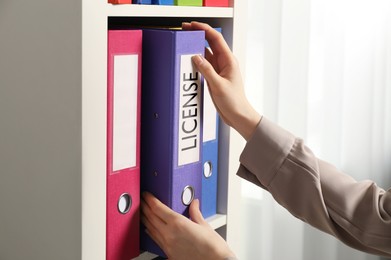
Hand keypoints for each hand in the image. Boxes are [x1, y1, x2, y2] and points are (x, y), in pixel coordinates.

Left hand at [141, 192, 235, 259]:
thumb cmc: (213, 247)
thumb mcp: (204, 225)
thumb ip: (195, 212)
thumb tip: (194, 203)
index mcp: (178, 224)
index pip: (158, 208)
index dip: (150, 199)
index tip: (146, 194)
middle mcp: (170, 234)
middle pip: (151, 217)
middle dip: (144, 207)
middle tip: (141, 200)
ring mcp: (168, 245)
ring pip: (150, 229)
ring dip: (145, 219)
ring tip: (142, 212)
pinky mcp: (169, 254)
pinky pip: (155, 240)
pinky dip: (150, 232)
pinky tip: (148, 229)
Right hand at [182, 21, 261, 140]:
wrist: (238, 115)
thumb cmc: (234, 102)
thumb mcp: (218, 85)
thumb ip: (206, 70)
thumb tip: (196, 57)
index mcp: (229, 61)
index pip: (216, 39)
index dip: (204, 29)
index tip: (192, 25)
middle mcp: (224, 63)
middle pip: (210, 43)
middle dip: (198, 34)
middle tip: (185, 29)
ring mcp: (219, 69)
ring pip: (206, 53)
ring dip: (196, 47)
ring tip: (184, 42)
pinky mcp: (214, 77)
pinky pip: (204, 64)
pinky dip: (196, 60)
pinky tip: (189, 58)